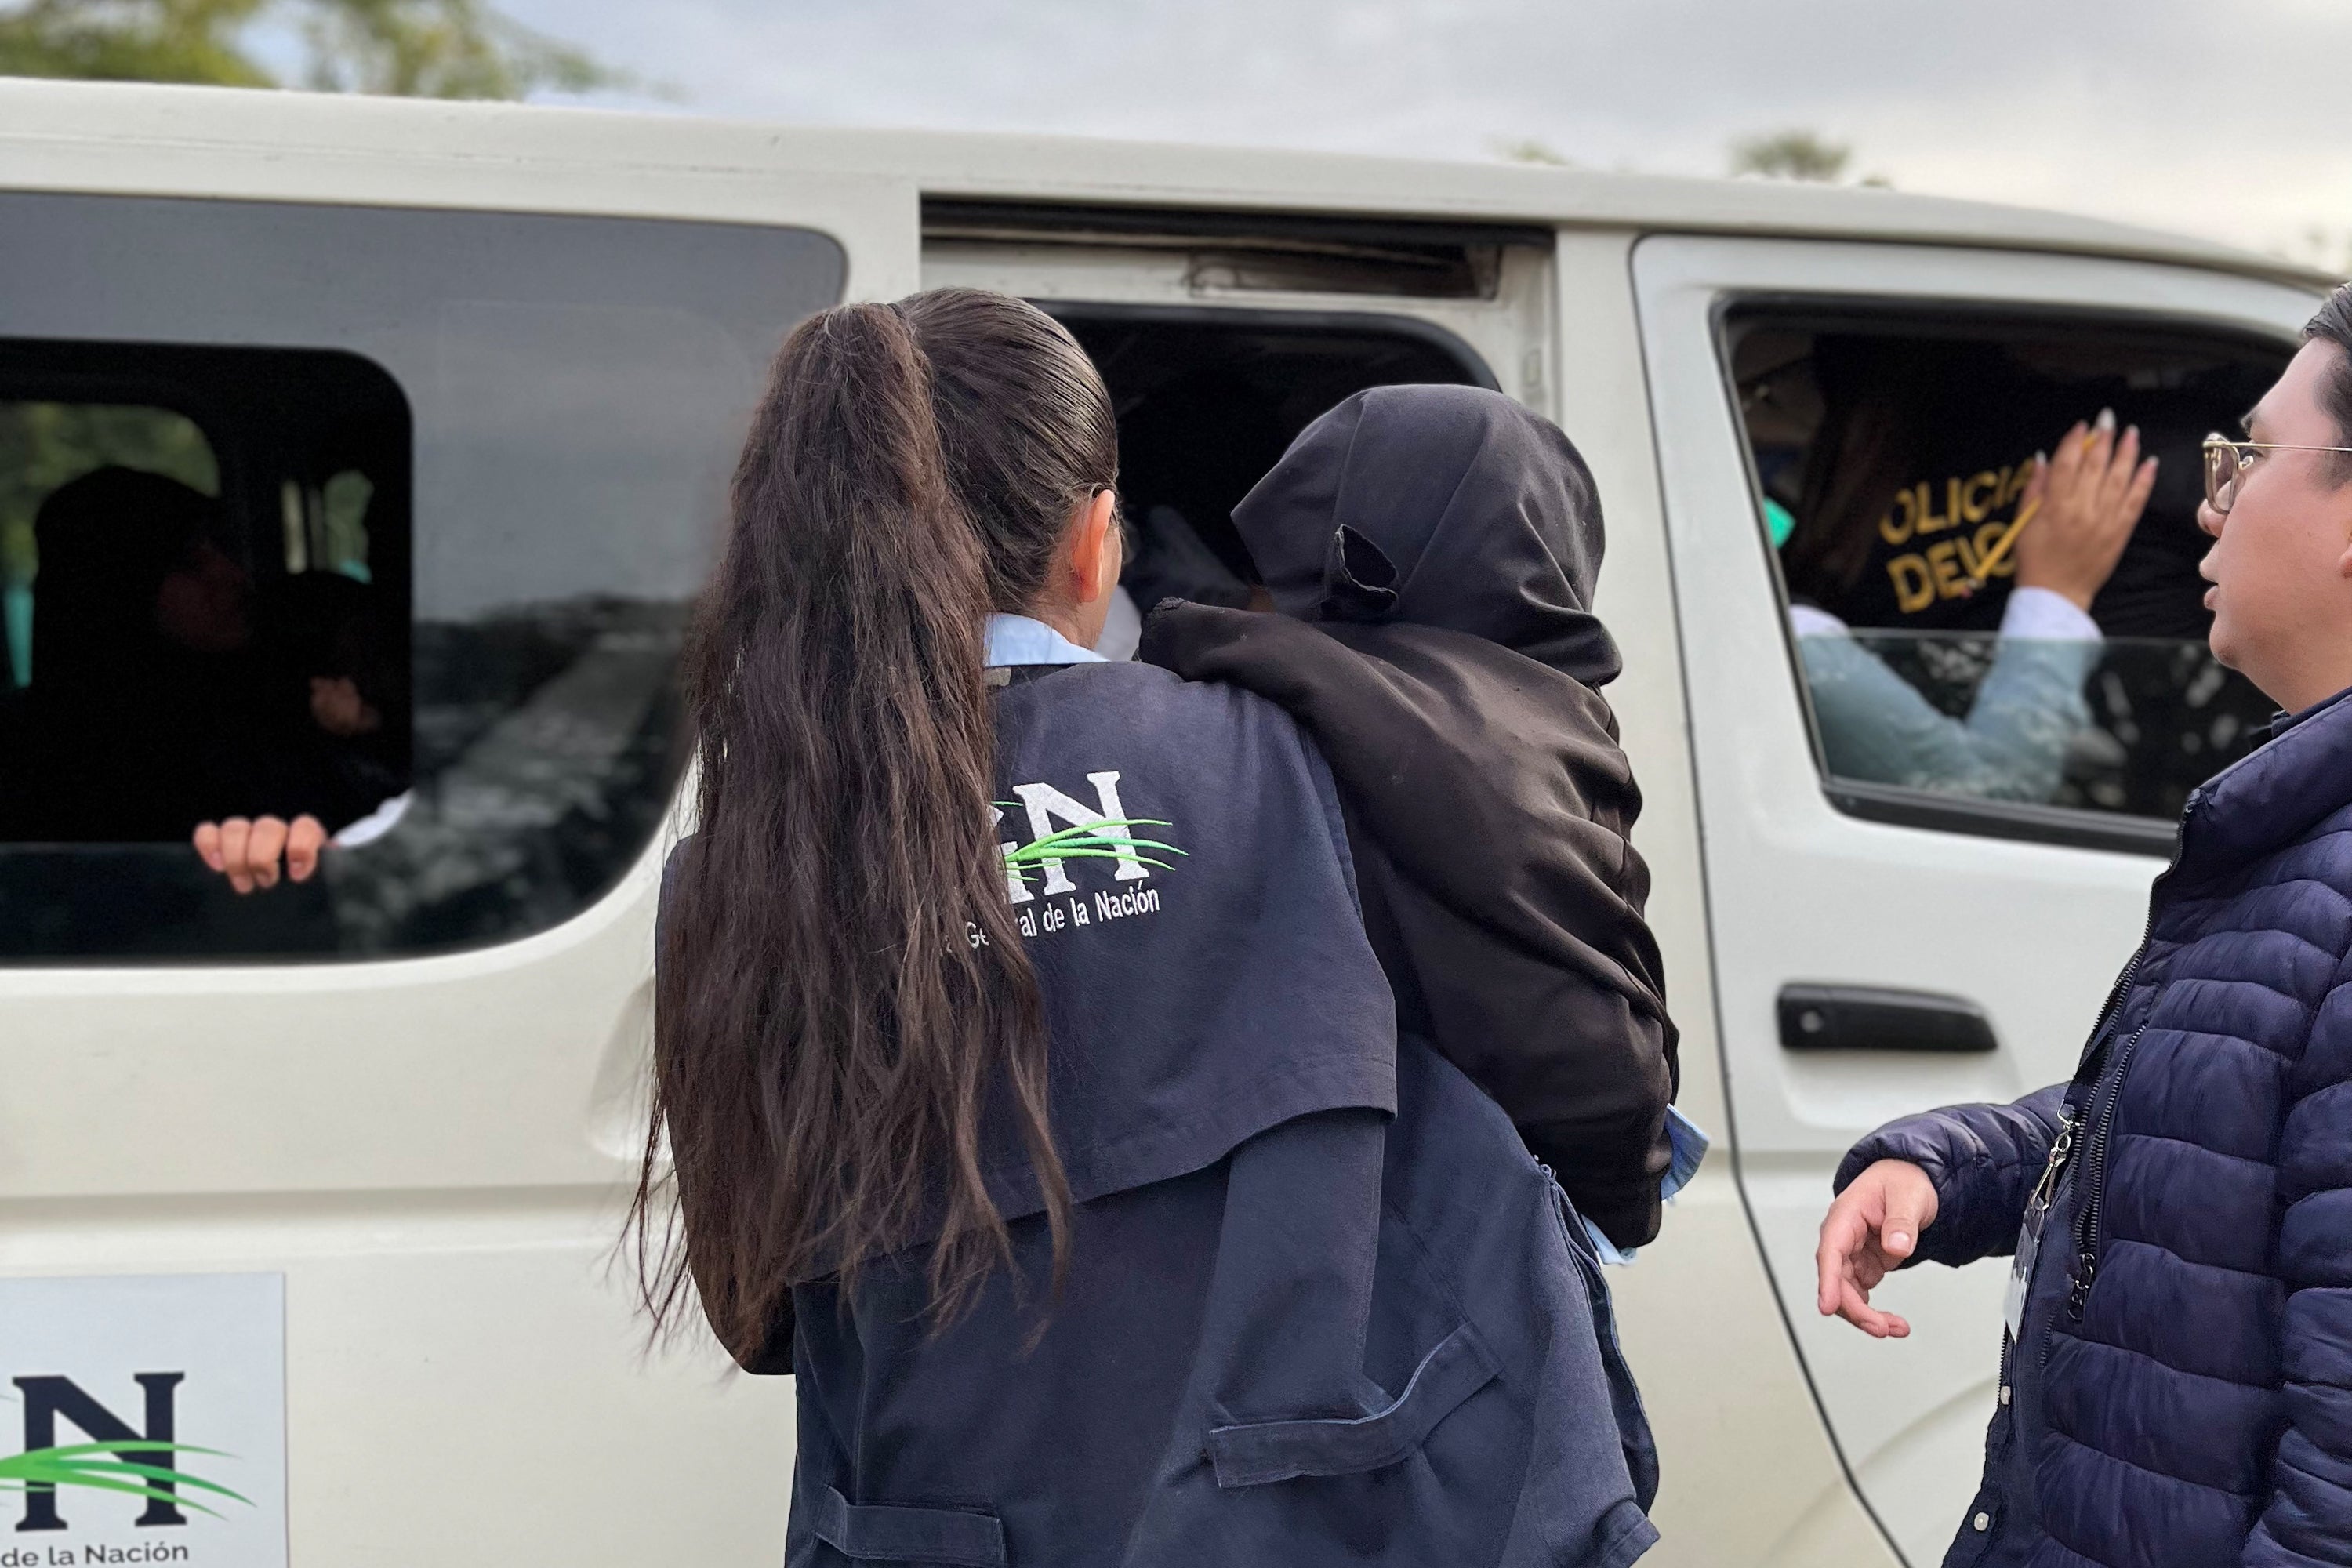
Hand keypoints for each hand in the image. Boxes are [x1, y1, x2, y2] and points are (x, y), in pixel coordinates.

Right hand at [192, 814, 328, 892]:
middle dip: (263, 857)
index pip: (304, 827)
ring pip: (236, 827)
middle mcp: (277, 832)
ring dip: (236, 856)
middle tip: (266, 883)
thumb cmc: (305, 897)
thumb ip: (326, 883)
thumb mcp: (319, 891)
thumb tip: (330, 887)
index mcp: (307, 838)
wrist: (283, 908)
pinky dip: (208, 845)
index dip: (300, 847)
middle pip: (266, 827)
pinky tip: (216, 866)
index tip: (297, 875)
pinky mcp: (221, 842)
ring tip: (244, 885)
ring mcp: (247, 834)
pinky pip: (208, 832)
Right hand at [1816, 1158, 1939, 1338]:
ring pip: (1846, 1293)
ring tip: (1896, 1328)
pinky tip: (1892, 1322)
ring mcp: (1851, 1253)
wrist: (1910, 1180)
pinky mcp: (1863, 1264)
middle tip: (1882, 1328)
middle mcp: (1842, 1237)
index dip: (1827, 1281)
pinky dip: (1874, 1312)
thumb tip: (1896, 1245)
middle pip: (1836, 1280)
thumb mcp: (1908, 1196)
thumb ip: (1901, 1221)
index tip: (1827, 1305)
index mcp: (1845, 1216)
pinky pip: (1860, 1294)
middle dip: (1856, 1309)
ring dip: (1866, 1316)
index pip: (1830, 1251)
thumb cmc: (1902, 1182)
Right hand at [2012, 410, 2158, 611]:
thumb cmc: (2034, 560)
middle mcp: (2082, 509)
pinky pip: (2135, 501)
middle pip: (2095, 466)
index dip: (2074, 442)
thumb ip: (2033, 490)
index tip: (2081, 426)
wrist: (2057, 594)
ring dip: (2127, 453)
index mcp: (2055, 507)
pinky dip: (2144, 481)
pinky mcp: (2120, 532)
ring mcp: (2104, 520)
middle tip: (2109, 419)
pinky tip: (2149, 464)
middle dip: (2103, 439)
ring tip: (2130, 433)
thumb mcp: (2024, 524)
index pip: (2067, 464)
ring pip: (2119, 478)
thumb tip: (2043, 458)